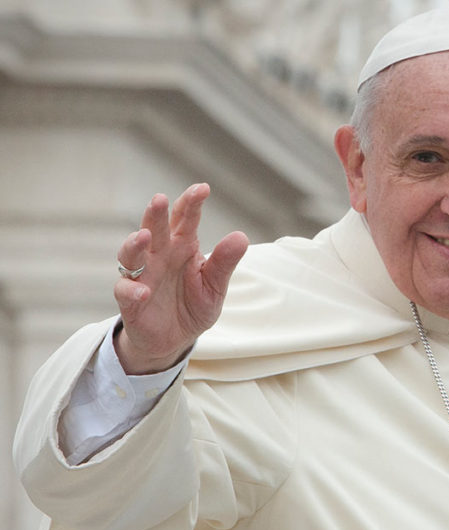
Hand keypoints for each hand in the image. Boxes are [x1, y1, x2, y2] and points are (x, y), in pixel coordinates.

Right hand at [113, 183, 248, 374]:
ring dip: (135, 244)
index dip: (191, 203)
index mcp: (182, 247)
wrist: (176, 340)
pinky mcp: (131, 301)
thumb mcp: (215, 286)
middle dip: (156, 214)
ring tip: (144, 236)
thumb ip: (224, 263)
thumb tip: (241, 237)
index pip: (185, 219)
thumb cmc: (194, 306)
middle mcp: (159, 256)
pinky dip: (133, 290)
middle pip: (155, 229)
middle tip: (160, 199)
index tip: (202, 189)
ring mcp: (142, 276)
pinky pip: (126, 291)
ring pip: (131, 254)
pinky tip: (144, 291)